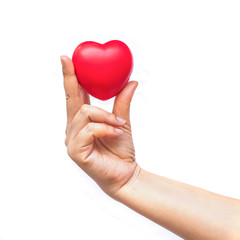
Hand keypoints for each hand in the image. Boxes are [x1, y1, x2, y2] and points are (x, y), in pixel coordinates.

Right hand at [61, 56, 139, 196]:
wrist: (126, 174)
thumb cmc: (121, 150)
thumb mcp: (121, 122)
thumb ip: (122, 103)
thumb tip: (132, 82)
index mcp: (82, 122)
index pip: (74, 96)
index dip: (70, 78)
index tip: (66, 58)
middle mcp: (73, 129)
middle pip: (71, 100)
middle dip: (71, 79)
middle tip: (70, 61)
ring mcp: (72, 140)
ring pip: (85, 113)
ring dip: (106, 116)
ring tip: (120, 125)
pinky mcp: (75, 151)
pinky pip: (89, 129)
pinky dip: (105, 128)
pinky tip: (116, 134)